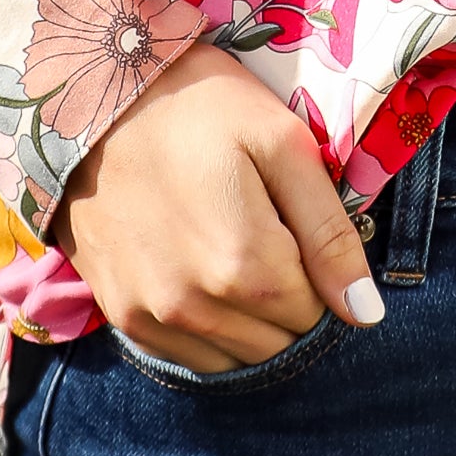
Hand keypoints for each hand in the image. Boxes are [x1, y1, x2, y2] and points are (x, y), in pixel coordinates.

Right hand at [57, 41, 383, 373]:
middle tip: (269, 238)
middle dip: (289, 303)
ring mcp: (151, 315)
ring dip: (251, 323)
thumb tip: (365, 313)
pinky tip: (200, 274)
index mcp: (245, 264)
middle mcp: (195, 305)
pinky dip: (208, 330)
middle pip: (279, 342)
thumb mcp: (281, 144)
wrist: (90, 97)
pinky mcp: (120, 315)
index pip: (318, 312)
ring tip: (234, 254)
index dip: (320, 275)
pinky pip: (187, 355)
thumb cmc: (197, 107)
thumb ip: (329, 232)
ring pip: (236, 358)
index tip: (298, 231)